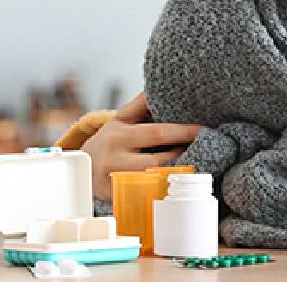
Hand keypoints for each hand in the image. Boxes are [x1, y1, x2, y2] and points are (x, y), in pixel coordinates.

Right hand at [81, 91, 202, 201]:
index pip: (157, 133)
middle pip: (157, 161)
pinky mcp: (116, 200)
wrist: (83, 170)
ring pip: (152, 181)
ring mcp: (115, 181)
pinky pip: (144, 197)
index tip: (203, 130)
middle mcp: (116, 158)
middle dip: (183, 157)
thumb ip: (140, 103)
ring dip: (175, 176)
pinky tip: (176, 187)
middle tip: (203, 151)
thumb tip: (160, 86)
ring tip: (194, 169)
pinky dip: (162, 193)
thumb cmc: (110, 140)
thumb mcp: (120, 119)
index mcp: (119, 135)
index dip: (182, 132)